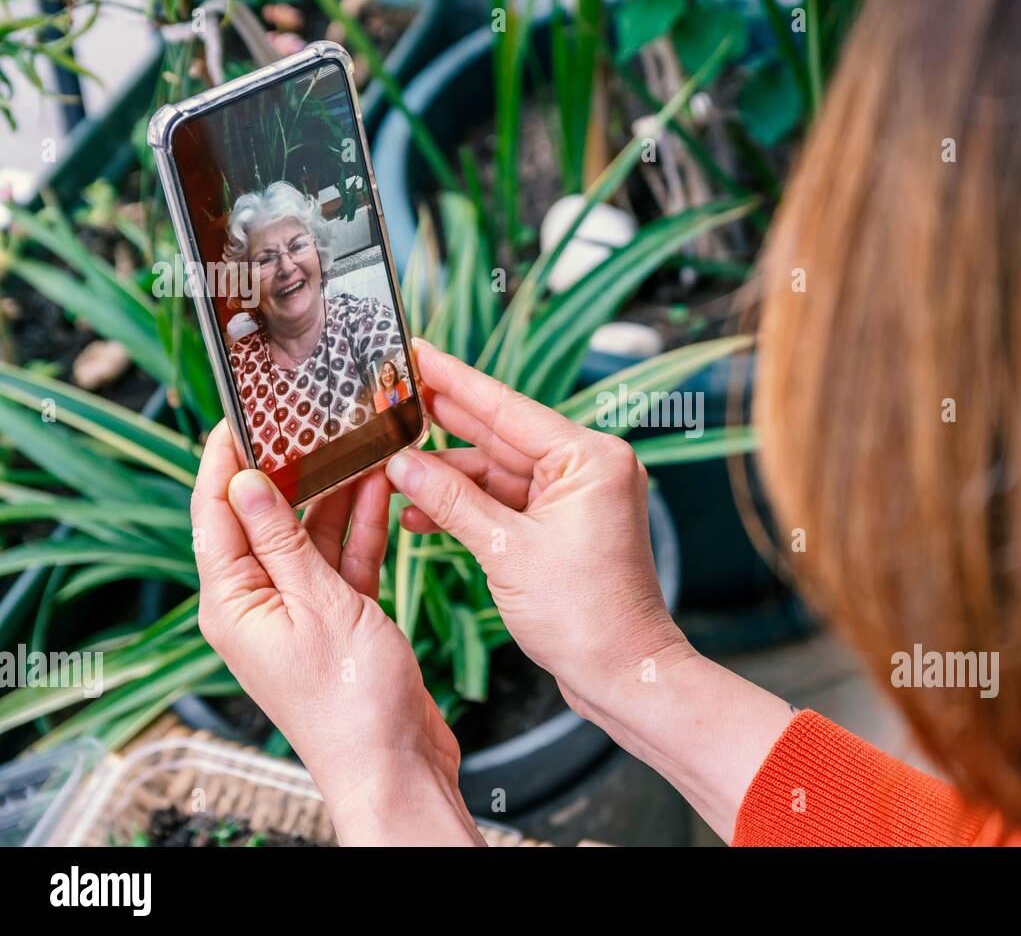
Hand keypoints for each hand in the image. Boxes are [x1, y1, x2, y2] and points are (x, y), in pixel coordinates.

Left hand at [191, 420, 481, 844]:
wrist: (396, 761)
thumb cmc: (351, 701)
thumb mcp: (316, 604)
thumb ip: (282, 540)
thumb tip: (243, 483)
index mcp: (232, 603)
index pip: (215, 515)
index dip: (224, 462)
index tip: (241, 415)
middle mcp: (259, 604)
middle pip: (265, 519)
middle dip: (290, 471)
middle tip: (311, 420)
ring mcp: (301, 611)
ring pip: (310, 535)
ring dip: (335, 495)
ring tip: (355, 445)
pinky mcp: (341, 617)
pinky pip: (343, 559)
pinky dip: (361, 528)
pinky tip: (380, 491)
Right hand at [384, 339, 692, 718]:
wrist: (622, 674)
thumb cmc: (584, 617)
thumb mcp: (507, 552)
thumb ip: (452, 502)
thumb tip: (404, 464)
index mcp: (590, 459)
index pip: (508, 407)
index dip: (455, 380)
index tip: (416, 353)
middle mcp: (589, 469)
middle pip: (501, 436)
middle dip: (444, 425)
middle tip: (391, 399)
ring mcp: (577, 498)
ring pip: (499, 473)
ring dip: (448, 477)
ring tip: (391, 470)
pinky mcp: (564, 527)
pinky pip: (508, 504)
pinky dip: (468, 509)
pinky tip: (420, 512)